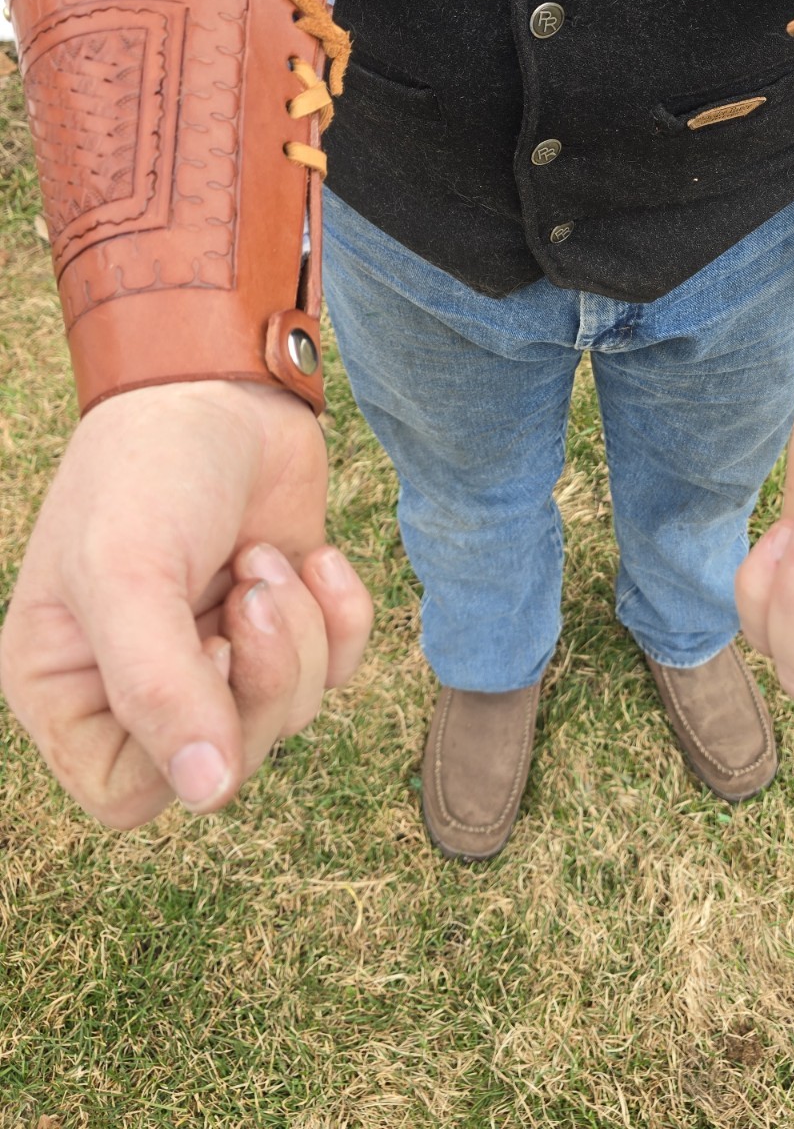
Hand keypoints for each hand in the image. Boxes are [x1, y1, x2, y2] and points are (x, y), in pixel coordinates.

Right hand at [0, 379, 373, 827]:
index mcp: (69, 682)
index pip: (127, 791)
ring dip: (298, 632)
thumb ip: (158, 688)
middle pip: (227, 757)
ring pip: (291, 715)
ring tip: (266, 556)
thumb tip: (206, 791)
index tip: (211, 655)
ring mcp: (218, 652)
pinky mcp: (285, 620)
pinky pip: (338, 668)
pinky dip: (343, 617)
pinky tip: (320, 557)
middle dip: (264, 675)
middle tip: (254, 588)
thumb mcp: (129, 574)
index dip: (186, 744)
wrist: (222, 383)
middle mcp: (141, 681)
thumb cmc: (148, 469)